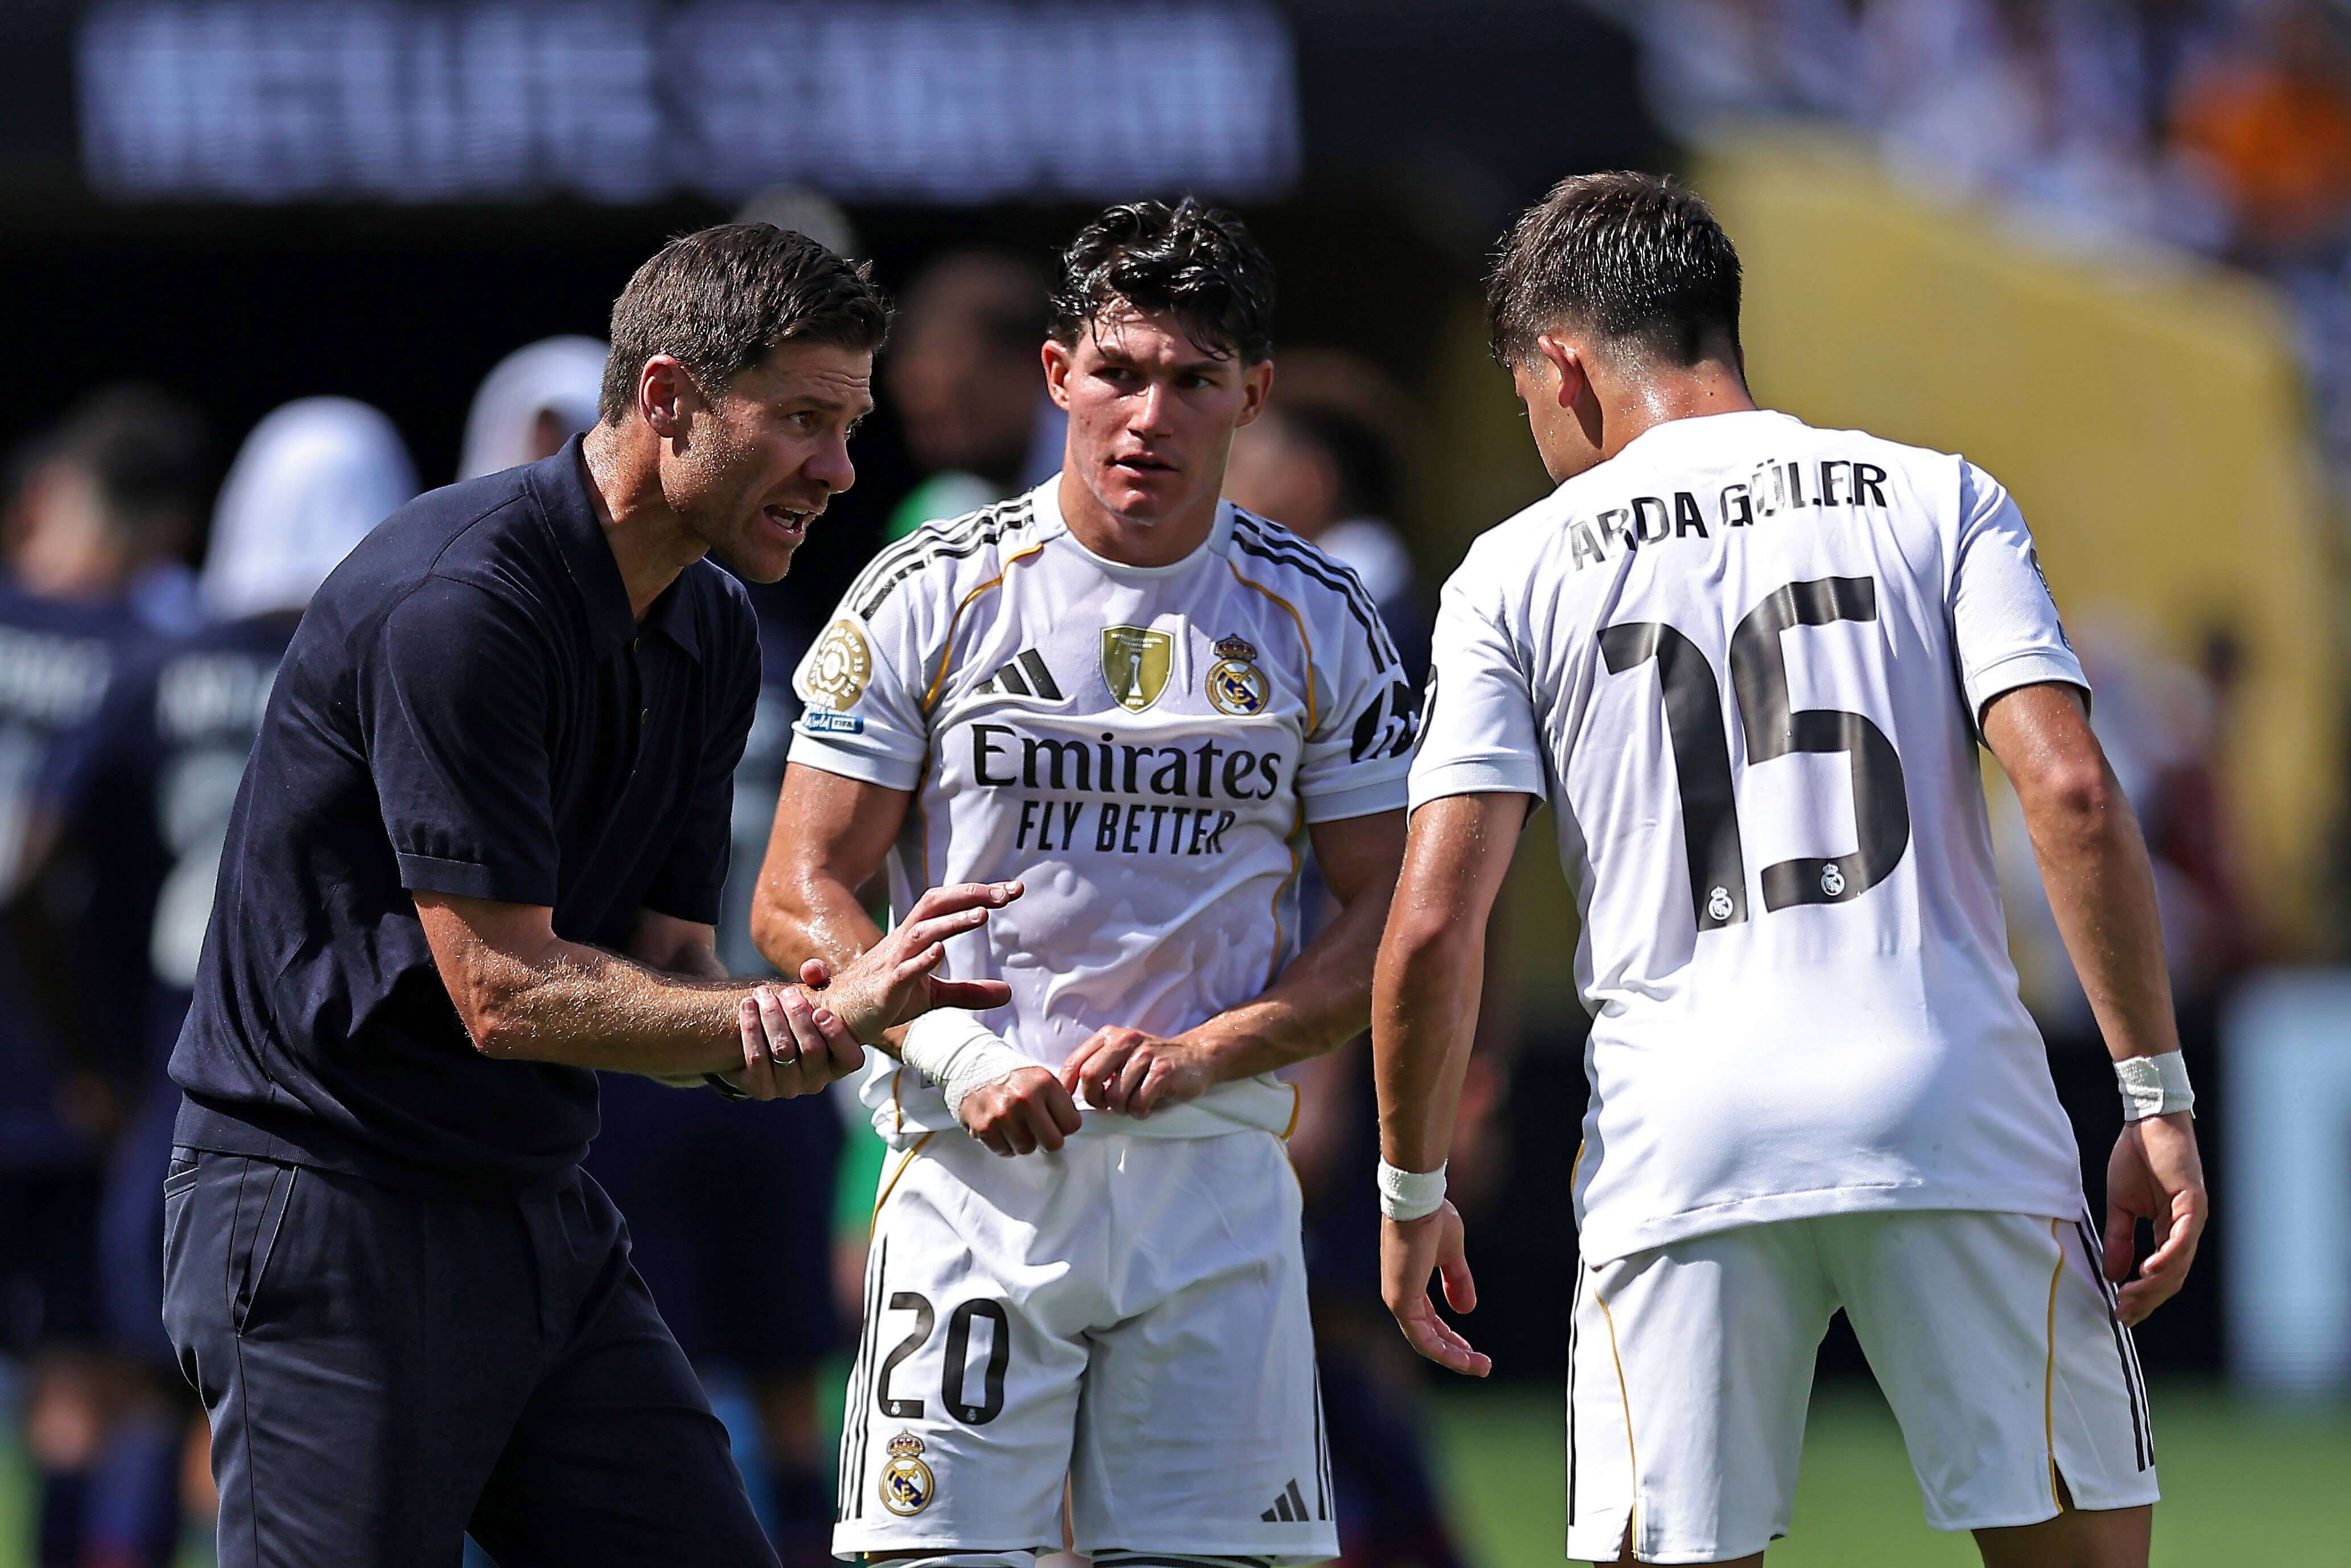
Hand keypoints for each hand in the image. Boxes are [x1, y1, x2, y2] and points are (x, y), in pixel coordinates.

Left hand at [720, 965, 860, 1100]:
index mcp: (838, 1062)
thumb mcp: (812, 998)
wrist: (757, 1039)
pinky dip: (751, 1029)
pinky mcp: (762, 1088)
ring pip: (782, 1051)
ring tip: (763, 993)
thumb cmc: (793, 1016)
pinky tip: (747, 1006)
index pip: (851, 1059)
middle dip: (797, 1015)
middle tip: (787, 991)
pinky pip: (756, 1060)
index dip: (838, 1036)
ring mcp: (789, 1087)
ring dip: (771, 1017)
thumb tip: (811, 970)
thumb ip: (819, 979)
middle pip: (812, 1049)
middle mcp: (817, 1080)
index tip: (821, 1011)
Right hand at [821, 881, 1021, 1040]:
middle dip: (971, 895)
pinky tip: (940, 951)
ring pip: (922, 932)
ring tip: (983, 915)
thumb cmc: (885, 998)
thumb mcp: (933, 996)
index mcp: (916, 936)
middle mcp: (904, 941)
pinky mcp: (885, 988)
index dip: (979, 894)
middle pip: (936, 905)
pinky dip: (922, 958)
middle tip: (1007, 893)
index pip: (948, 904)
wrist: (840, 1018)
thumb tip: (1008, 992)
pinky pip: (903, 969)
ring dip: (952, 922)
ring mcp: (893, 962)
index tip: (1014, 890)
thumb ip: (969, 991)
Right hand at [959, 1066, 1082, 1155]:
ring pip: (1027, 1149)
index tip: (1056, 1120)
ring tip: (1016, 1124)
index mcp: (1044, 1084)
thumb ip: (1060, 1101)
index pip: (1072, 1124)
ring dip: (1024, 1141)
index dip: (1064, 1125)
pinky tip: (1002, 1128)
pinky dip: (1005, 1144)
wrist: (974, 1067)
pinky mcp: (984, 1127)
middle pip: (1053, 1143)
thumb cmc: (1013, 1076)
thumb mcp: (1042, 1078)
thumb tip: (1072, 1125)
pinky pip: (1005, 1151)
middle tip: (1039, 1130)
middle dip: (1048, 1139)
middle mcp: (1024, 1099)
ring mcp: (1003, 1115)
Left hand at [1057, 1026, 1216, 1118]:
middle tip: (1107, 1105)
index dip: (1067, 1087)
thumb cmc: (1153, 1062)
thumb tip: (1069, 1094)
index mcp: (1110, 1036)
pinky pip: (1138, 1104)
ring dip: (1122, 1108)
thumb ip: (1098, 1065)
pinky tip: (1149, 1105)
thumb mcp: (1122, 1055)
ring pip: (1115, 1096)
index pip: (1075, 1062)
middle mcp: (1126, 1040)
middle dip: (1094, 1099)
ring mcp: (1146, 1055)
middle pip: (1090, 1077)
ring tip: (1134, 1102)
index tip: (1070, 1101)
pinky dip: (1140, 1112)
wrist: (1197, 1056)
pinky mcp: (1163, 1072)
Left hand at [1381, 1201, 1489, 1376]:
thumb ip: (1457, 1280)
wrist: (1419, 1203)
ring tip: (1480, 1367)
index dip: (1451, 1338)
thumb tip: (1467, 1309)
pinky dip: (1444, 1351)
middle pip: (1429, 1336)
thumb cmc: (1431, 1219)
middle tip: (1481, 1365)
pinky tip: (1464, 1358)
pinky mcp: (1401, 1302)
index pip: (1429, 1322)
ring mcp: (1399, 1300)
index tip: (1472, 1351)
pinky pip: (1423, 1339)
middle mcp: (1400, 1296)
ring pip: (1426, 1342)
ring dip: (1454, 1358)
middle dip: (1456, 1353)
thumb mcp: (1451, 1254)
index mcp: (1410, 1284)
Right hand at [2103, 1111, 2207, 1325]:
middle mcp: (2185, 1228)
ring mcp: (2192, 1217)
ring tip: (2131, 1298)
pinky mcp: (2193, 1203)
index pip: (2161, 1273)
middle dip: (2148, 1299)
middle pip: (2172, 1277)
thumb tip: (2113, 1274)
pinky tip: (2148, 1270)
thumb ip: (2120, 1239)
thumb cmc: (2136, 1157)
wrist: (2147, 1121)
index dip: (2143, 1295)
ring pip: (2179, 1264)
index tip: (2120, 1310)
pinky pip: (2181, 1238)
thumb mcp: (2119, 1205)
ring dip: (2155, 1285)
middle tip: (2124, 1313)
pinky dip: (2167, 1257)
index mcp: (2169, 1229)